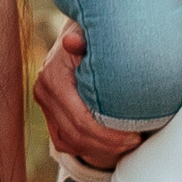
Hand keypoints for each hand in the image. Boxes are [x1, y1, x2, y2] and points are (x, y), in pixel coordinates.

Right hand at [31, 25, 149, 168]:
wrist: (77, 36)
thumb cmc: (92, 35)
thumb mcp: (90, 33)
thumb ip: (83, 39)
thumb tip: (72, 41)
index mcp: (53, 77)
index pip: (81, 118)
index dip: (109, 133)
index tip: (134, 134)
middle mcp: (44, 92)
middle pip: (76, 134)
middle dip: (108, 143)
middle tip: (136, 140)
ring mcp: (45, 106)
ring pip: (70, 142)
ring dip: (100, 148)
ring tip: (127, 143)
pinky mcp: (49, 115)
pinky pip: (65, 142)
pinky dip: (87, 148)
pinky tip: (110, 145)